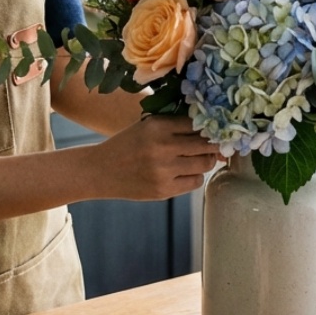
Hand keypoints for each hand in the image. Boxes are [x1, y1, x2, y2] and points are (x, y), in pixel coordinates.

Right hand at [92, 115, 220, 200]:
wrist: (101, 171)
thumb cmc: (129, 144)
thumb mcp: (148, 126)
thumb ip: (176, 126)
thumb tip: (214, 133)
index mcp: (158, 125)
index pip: (197, 123)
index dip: (209, 127)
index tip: (213, 129)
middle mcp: (162, 147)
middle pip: (205, 144)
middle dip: (212, 144)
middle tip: (213, 145)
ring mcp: (164, 171)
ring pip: (204, 164)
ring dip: (205, 161)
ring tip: (196, 158)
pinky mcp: (164, 190)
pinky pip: (195, 182)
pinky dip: (195, 176)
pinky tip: (184, 172)